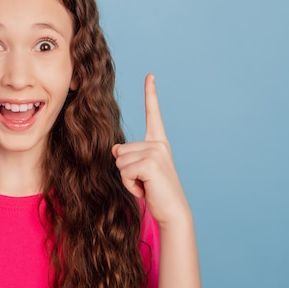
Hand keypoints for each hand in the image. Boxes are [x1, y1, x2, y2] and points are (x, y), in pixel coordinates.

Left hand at [112, 74, 189, 226]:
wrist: (173, 212)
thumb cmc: (155, 193)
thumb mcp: (138, 171)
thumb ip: (127, 156)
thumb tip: (115, 150)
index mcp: (158, 143)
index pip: (153, 114)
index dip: (151, 94)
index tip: (150, 75)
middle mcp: (158, 144)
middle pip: (119, 150)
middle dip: (125, 170)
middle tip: (144, 181)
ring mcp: (156, 152)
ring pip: (119, 161)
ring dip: (126, 178)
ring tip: (145, 185)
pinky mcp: (151, 163)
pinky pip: (123, 171)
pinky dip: (129, 184)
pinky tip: (145, 189)